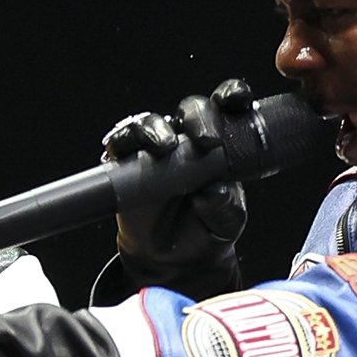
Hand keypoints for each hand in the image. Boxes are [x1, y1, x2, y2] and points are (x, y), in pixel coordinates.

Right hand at [103, 77, 252, 290]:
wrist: (171, 260)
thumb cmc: (204, 230)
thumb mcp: (226, 223)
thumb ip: (225, 207)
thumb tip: (212, 190)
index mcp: (221, 143)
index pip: (227, 108)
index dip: (232, 96)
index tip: (236, 102)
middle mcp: (187, 139)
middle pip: (191, 109)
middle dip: (198, 115)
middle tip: (206, 140)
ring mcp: (155, 149)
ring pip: (151, 121)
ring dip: (155, 127)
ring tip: (165, 146)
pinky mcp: (126, 164)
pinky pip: (121, 143)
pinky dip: (124, 141)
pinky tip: (132, 150)